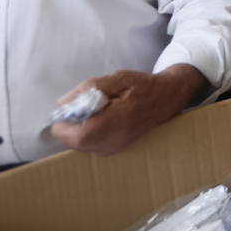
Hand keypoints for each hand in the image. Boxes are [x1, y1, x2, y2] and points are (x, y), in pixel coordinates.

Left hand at [50, 64, 206, 155]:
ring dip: (79, 128)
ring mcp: (112, 150)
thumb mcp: (115, 79)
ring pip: (79, 144)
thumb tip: (63, 104)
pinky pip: (89, 145)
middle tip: (87, 106)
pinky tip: (102, 118)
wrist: (167, 98)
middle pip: (71, 140)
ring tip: (97, 111)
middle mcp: (109, 144)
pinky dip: (88, 132)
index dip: (65, 119)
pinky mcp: (113, 150)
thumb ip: (87, 89)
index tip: (75, 104)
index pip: (69, 134)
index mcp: (110, 126)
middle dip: (72, 123)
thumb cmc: (142, 86)